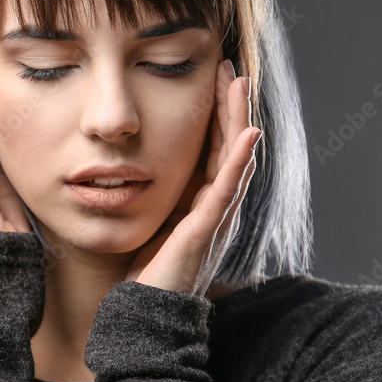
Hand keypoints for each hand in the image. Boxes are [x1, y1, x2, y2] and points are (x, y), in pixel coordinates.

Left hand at [124, 59, 260, 296]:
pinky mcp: (206, 230)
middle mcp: (214, 206)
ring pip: (233, 159)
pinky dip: (238, 161)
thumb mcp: (149, 219)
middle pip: (228, 146)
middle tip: (229, 67)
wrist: (143, 314)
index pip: (212, 147)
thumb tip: (132, 163)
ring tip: (240, 84)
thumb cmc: (142, 271)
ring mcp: (215, 218)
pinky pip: (226, 190)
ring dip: (238, 120)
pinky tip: (249, 134)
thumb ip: (153, 193)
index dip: (216, 112)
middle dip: (230, 105)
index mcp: (199, 201)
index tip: (213, 77)